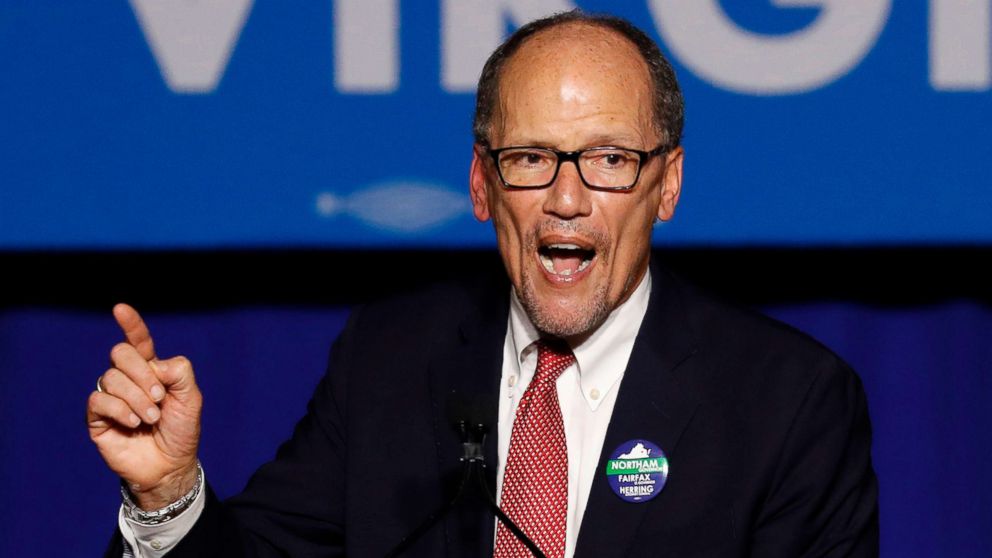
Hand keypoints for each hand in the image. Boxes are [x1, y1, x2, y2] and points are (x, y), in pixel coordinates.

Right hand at [87, 303, 202, 509]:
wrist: (170, 465)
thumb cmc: (181, 430)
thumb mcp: (191, 398)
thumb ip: (179, 372)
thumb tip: (154, 364)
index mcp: (151, 369)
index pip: (138, 341)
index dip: (130, 324)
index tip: (120, 308)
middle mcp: (128, 379)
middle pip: (121, 353)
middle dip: (143, 374)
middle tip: (160, 398)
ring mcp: (111, 397)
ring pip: (111, 377)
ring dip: (137, 398)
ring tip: (151, 418)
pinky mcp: (98, 417)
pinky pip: (99, 400)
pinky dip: (121, 410)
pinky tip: (134, 423)